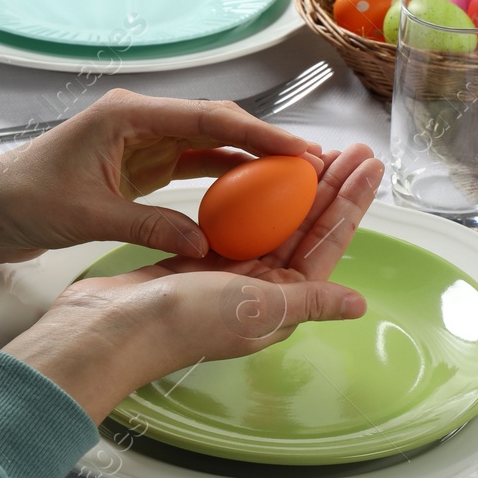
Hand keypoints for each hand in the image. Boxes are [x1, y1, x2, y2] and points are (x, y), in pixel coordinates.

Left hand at [0, 89, 368, 287]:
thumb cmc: (23, 200)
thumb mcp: (86, 216)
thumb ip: (147, 224)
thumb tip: (203, 244)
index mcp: (128, 116)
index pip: (209, 119)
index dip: (259, 133)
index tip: (300, 149)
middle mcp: (142, 119)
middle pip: (218, 124)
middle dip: (267, 143)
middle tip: (314, 166)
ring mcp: (143, 139)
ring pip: (212, 143)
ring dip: (252, 160)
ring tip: (297, 179)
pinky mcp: (142, 162)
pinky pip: (196, 163)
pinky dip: (226, 176)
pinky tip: (256, 193)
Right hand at [1, 142, 383, 422]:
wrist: (109, 329)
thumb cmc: (182, 323)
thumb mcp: (257, 309)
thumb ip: (309, 302)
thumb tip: (358, 305)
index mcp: (281, 303)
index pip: (326, 244)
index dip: (350, 203)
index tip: (368, 167)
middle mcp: (260, 290)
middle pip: (305, 227)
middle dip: (331, 187)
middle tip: (354, 148)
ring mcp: (227, 275)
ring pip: (273, 221)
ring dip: (296, 187)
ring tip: (319, 152)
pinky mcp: (196, 262)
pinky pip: (234, 222)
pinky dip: (251, 196)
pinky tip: (263, 171)